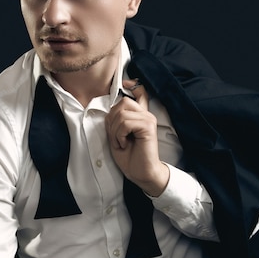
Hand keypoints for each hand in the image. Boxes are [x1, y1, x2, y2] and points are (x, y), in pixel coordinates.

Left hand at [105, 79, 168, 196]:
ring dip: (115, 131)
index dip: (132, 85)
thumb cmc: (129, 157)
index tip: (125, 83)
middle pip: (123, 101)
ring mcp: (148, 119)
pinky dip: (119, 135)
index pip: (140, 92)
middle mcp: (146, 114)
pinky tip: (125, 144)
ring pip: (122, 113)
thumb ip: (116, 120)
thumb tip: (110, 109)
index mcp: (140, 115)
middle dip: (112, 120)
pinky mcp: (148, 127)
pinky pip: (125, 123)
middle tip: (116, 137)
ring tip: (121, 142)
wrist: (140, 173)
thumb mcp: (117, 135)